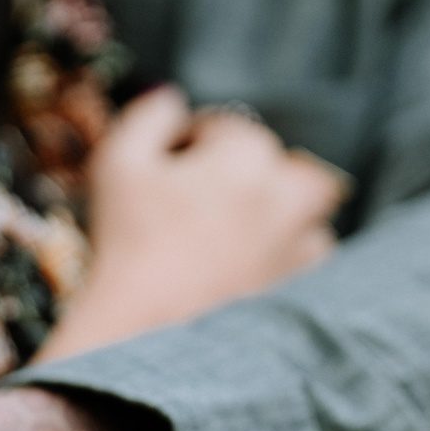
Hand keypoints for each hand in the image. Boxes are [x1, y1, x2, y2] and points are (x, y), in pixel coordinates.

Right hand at [43, 86, 347, 358]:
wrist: (142, 331)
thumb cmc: (127, 241)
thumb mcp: (118, 163)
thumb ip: (148, 118)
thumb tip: (173, 99)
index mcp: (244, 153)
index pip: (227, 128)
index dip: (191, 143)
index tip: (163, 170)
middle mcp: (285, 192)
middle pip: (292, 165)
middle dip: (261, 171)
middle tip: (214, 195)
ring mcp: (297, 243)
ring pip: (312, 211)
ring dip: (285, 211)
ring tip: (239, 231)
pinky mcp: (298, 288)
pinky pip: (311, 259)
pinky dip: (291, 255)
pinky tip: (252, 265)